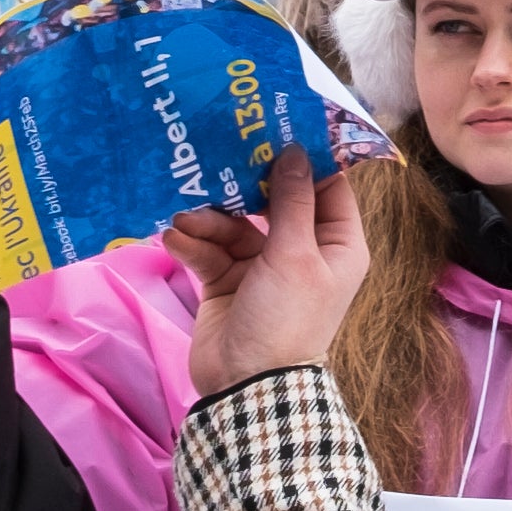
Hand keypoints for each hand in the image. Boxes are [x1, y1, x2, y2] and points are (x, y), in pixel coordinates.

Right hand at [168, 150, 370, 394]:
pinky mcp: (227, 280)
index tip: (276, 123)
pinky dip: (193, 243)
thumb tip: (296, 150)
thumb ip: (292, 202)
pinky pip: (210, 249)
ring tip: (184, 219)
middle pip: (274, 200)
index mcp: (337, 243)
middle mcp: (303, 249)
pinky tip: (174, 238)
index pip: (328, 187)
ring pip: (234, 224)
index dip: (305, 157)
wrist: (246, 387)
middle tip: (217, 153)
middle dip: (243, 183)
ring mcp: (263, 265)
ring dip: (208, 220)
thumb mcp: (294, 256)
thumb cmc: (285, 320)